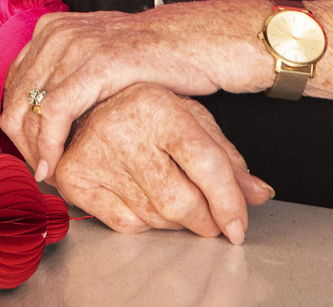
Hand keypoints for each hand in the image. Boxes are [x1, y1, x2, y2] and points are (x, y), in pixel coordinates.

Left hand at [3, 2, 272, 178]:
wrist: (195, 43)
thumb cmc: (152, 59)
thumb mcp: (99, 57)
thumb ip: (69, 73)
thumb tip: (42, 108)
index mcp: (53, 29)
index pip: (15, 83)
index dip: (17, 123)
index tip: (30, 153)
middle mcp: (57, 33)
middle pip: (15, 97)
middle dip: (21, 141)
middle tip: (38, 171)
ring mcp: (75, 45)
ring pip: (28, 106)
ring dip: (33, 148)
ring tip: (47, 174)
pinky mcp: (97, 64)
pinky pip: (55, 110)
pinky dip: (48, 143)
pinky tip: (53, 165)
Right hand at [54, 83, 272, 241]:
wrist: (82, 105)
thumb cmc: (145, 113)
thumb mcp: (191, 121)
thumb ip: (227, 158)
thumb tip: (259, 194)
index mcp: (157, 105)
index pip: (206, 163)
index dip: (229, 202)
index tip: (237, 227)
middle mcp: (122, 126)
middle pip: (181, 201)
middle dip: (204, 221)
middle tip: (209, 220)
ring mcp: (94, 153)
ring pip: (155, 217)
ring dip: (176, 223)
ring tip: (172, 200)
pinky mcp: (74, 177)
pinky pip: (126, 224)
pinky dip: (143, 223)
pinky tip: (141, 199)